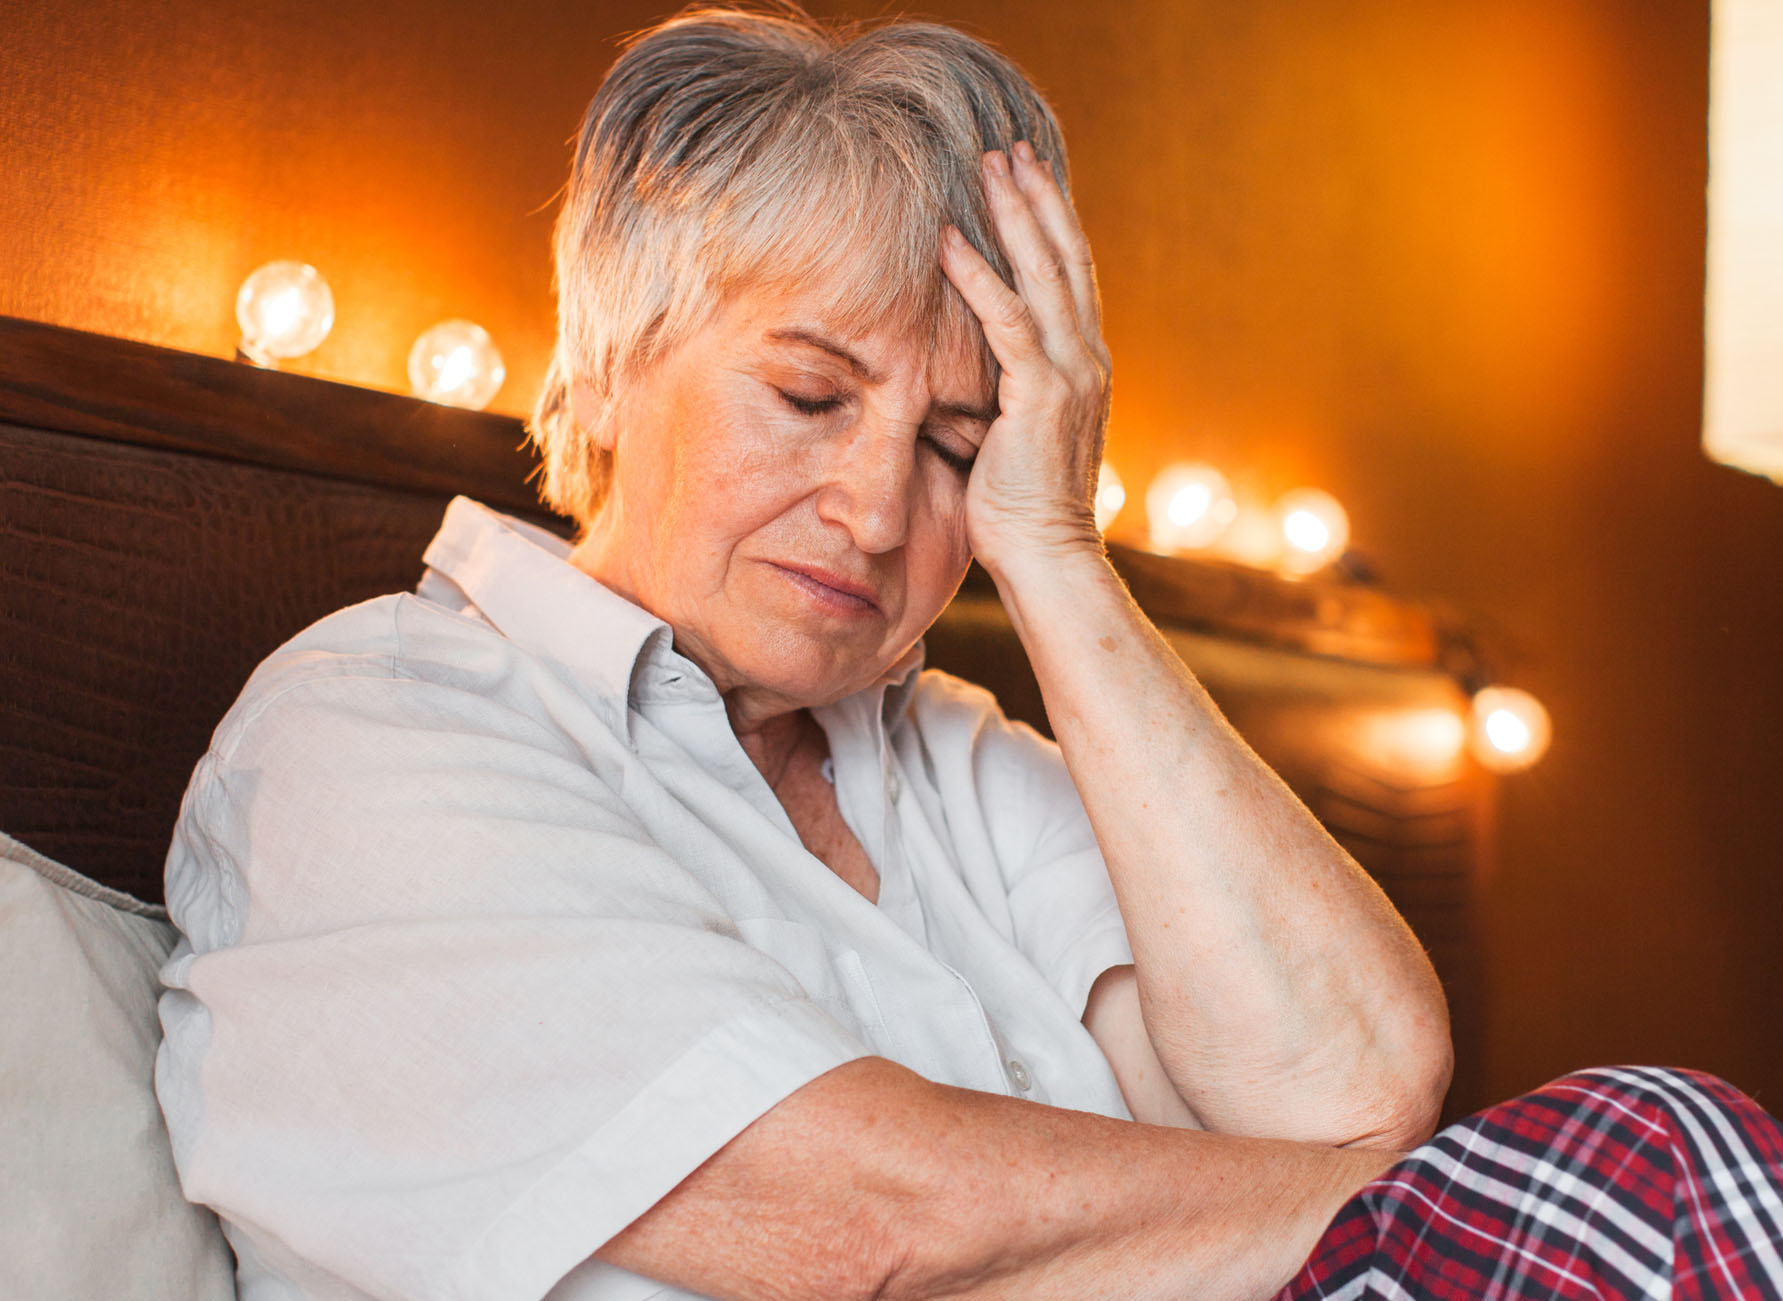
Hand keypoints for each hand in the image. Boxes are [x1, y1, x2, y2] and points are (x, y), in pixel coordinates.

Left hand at [939, 141, 1112, 578]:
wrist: (1050, 558)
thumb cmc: (1023, 512)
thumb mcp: (1017, 438)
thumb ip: (1007, 396)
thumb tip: (969, 375)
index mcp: (1084, 368)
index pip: (1071, 280)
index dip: (1052, 225)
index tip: (1030, 180)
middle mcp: (1086, 361)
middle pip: (1065, 260)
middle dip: (1038, 199)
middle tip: (1011, 149)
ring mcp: (1070, 376)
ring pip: (1043, 276)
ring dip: (1014, 217)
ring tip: (989, 168)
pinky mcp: (1040, 396)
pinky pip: (1007, 321)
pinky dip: (978, 278)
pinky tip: (952, 241)